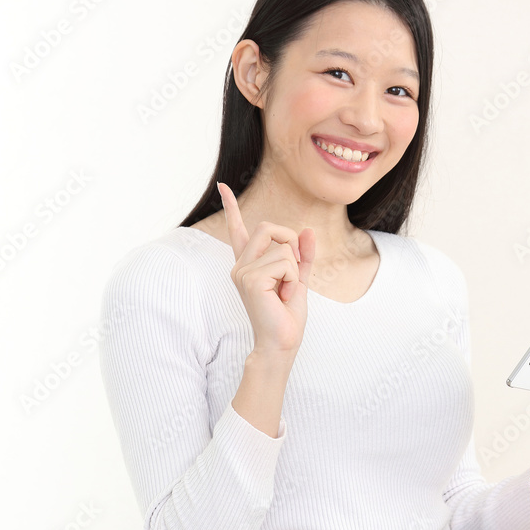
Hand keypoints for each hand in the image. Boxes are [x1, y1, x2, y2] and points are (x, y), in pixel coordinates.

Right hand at [218, 182, 315, 358]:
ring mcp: (242, 271)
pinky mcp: (249, 278)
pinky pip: (285, 262)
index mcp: (249, 264)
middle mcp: (240, 265)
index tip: (223, 187)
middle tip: (290, 274)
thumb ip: (303, 255)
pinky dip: (293, 279)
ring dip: (294, 269)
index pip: (239, 229)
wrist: (282, 342)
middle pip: (269, 227)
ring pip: (282, 247)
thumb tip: (307, 229)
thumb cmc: (287, 316)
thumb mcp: (299, 279)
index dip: (231, 207)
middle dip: (290, 243)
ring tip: (284, 292)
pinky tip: (281, 296)